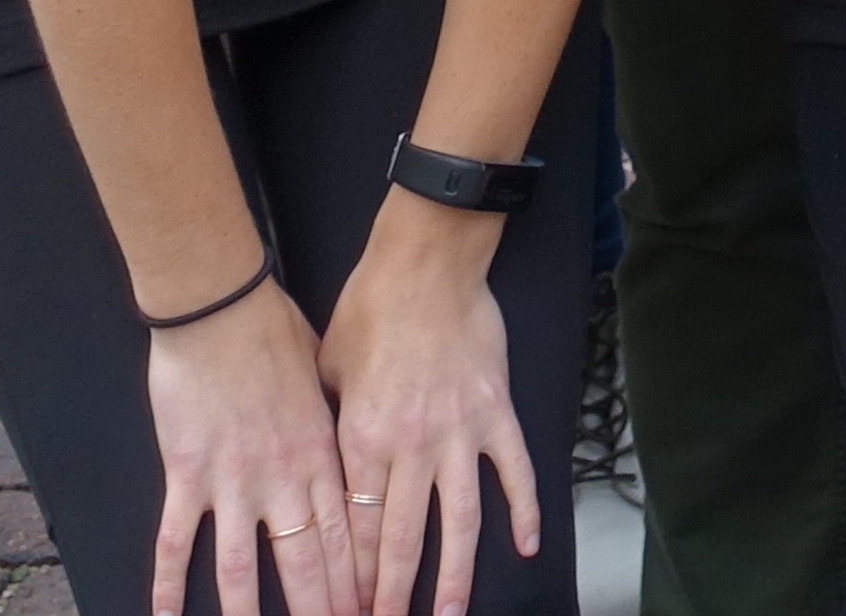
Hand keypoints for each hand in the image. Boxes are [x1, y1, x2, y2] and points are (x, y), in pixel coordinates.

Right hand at [145, 273, 355, 615]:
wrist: (220, 306)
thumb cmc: (273, 330)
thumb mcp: (323, 377)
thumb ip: (333, 423)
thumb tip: (351, 444)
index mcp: (321, 453)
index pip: (346, 534)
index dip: (355, 579)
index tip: (366, 611)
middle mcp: (282, 477)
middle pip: (305, 561)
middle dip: (320, 608)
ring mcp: (232, 481)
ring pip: (242, 568)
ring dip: (249, 615)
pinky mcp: (186, 474)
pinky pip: (177, 542)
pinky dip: (169, 585)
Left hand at [319, 203, 528, 615]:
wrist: (426, 263)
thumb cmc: (370, 309)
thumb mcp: (327, 370)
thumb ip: (328, 422)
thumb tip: (317, 461)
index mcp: (362, 439)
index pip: (357, 528)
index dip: (352, 576)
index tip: (349, 610)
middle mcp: (410, 446)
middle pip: (403, 538)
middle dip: (394, 593)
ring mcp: (458, 432)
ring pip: (460, 520)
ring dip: (456, 574)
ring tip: (451, 614)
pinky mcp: (495, 412)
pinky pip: (514, 471)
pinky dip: (524, 510)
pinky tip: (528, 545)